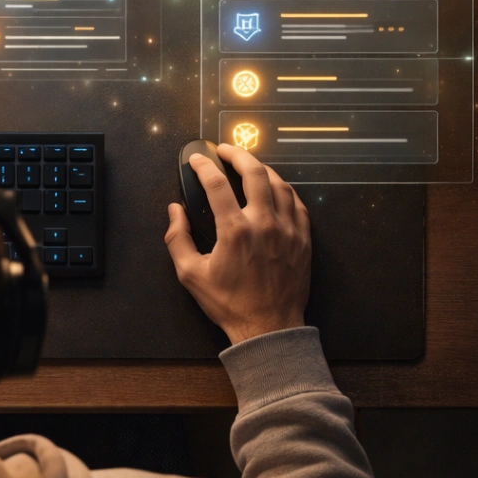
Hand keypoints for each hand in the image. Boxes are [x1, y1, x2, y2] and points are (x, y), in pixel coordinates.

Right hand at [164, 144, 310, 345]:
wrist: (268, 327)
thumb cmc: (229, 303)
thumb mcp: (190, 274)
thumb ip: (178, 238)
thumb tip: (175, 211)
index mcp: (234, 230)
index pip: (216, 183)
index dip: (203, 165)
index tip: (196, 159)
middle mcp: (264, 223)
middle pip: (254, 172)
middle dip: (237, 154)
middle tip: (225, 150)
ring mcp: (288, 230)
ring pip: (279, 184)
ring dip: (262, 168)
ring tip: (249, 164)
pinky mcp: (303, 239)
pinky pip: (297, 203)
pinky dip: (284, 190)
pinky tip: (275, 188)